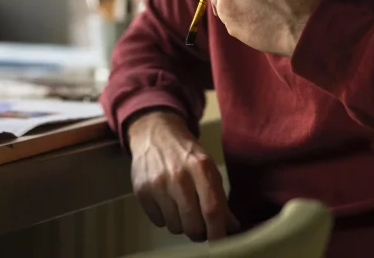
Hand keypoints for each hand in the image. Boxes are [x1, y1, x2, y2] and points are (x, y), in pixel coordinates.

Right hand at [127, 110, 236, 241]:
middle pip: (193, 224)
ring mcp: (157, 184)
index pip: (212, 209)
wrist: (154, 133)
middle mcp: (178, 176)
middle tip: (199, 225)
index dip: (218, 232)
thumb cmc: (186, 153)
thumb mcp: (208, 167)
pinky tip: (166, 202)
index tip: (220, 241)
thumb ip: (220, 197)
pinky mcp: (141, 191)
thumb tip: (232, 227)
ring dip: (181, 224)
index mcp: (200, 167)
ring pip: (175, 227)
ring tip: (180, 208)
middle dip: (199, 232)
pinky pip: (158, 222)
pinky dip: (165, 218)